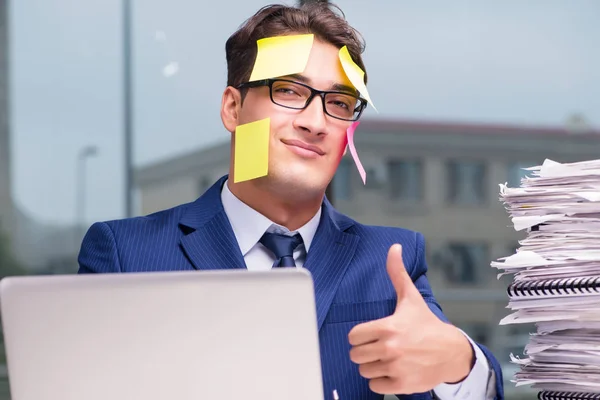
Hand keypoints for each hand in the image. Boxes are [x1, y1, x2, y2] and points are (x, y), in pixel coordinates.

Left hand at [348, 244, 474, 393]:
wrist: (452, 353)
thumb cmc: (427, 325)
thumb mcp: (410, 298)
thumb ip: (397, 273)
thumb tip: (394, 247)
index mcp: (387, 327)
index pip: (353, 336)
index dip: (360, 336)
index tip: (372, 334)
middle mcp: (390, 348)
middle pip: (356, 355)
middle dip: (365, 351)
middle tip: (380, 347)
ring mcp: (396, 367)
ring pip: (364, 371)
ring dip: (373, 366)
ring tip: (389, 358)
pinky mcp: (402, 384)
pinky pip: (375, 385)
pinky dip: (381, 381)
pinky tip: (393, 370)